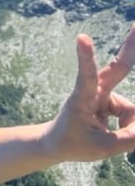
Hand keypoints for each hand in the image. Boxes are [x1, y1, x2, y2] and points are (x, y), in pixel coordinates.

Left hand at [45, 23, 134, 161]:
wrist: (58, 141)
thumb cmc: (73, 142)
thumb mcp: (101, 147)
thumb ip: (129, 137)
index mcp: (81, 98)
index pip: (86, 76)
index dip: (87, 57)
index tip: (81, 37)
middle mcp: (94, 90)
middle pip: (118, 67)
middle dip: (132, 45)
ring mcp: (105, 93)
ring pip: (132, 111)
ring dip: (128, 127)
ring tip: (108, 135)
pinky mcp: (113, 99)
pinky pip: (132, 116)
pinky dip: (129, 127)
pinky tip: (118, 131)